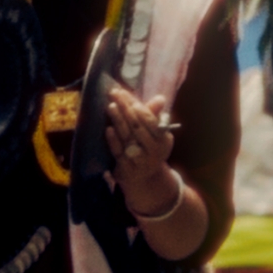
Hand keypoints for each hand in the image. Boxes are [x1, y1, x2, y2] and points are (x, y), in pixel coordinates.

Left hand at [105, 87, 176, 214]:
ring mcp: (141, 161)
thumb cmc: (148, 147)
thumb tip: (160, 99)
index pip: (151, 120)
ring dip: (119, 121)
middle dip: (126, 109)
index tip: (125, 94)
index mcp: (164, 139)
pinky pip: (119, 153)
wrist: (145, 178)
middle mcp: (155, 151)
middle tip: (114, 94)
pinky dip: (113, 141)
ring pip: (128, 138)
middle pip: (138, 127)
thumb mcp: (154, 133)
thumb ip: (154, 115)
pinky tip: (108, 129)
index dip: (138, 106)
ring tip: (111, 106)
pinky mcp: (128, 169)